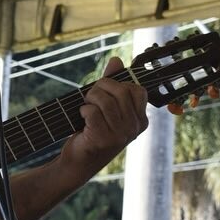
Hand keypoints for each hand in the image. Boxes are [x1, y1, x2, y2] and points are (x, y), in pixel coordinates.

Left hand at [61, 56, 148, 177]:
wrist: (79, 160)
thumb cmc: (93, 130)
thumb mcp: (105, 106)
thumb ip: (112, 83)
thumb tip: (116, 60)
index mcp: (140, 120)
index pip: (137, 89)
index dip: (118, 84)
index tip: (106, 92)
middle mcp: (134, 128)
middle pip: (120, 91)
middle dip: (100, 88)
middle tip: (90, 97)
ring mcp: (120, 135)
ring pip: (105, 100)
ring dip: (90, 99)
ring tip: (85, 107)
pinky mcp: (104, 139)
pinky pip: (92, 112)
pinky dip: (83, 110)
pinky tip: (82, 118)